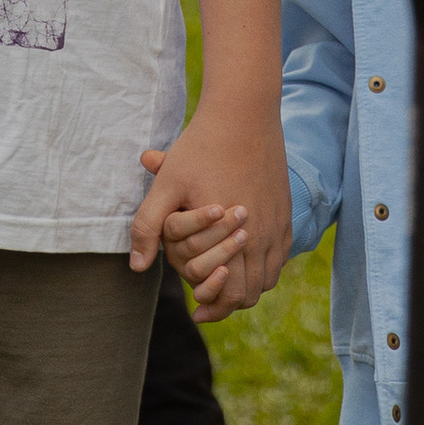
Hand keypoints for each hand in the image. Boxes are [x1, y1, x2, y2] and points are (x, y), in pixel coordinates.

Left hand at [132, 104, 291, 320]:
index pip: (230, 296)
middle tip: (207, 304)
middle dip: (228, 304)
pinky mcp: (285, 212)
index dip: (212, 309)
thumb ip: (149, 227)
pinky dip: (263, 268)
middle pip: (251, 293)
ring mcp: (278, 225)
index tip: (197, 311)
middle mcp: (262, 236)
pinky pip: (280, 256)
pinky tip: (244, 261)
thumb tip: (137, 268)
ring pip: (268, 278)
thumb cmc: (200, 147)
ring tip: (223, 285)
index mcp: (232, 236)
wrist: (244, 113)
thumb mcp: (167, 185)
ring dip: (247, 287)